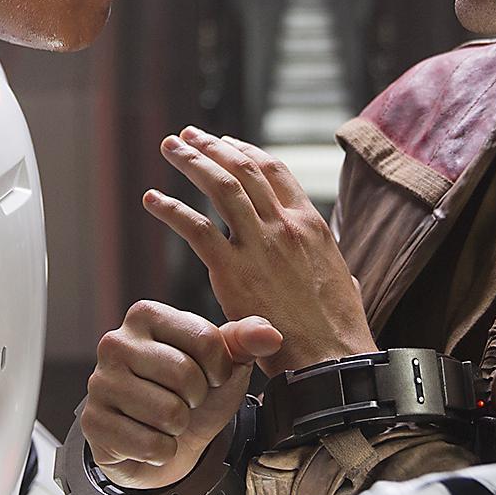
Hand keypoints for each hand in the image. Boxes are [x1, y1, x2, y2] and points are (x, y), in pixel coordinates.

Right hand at [81, 300, 282, 489]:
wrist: (165, 442)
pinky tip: (150, 439)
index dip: (220, 368)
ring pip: (168, 413)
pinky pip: (150, 445)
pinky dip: (161, 452)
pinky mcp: (93, 423)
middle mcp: (115, 343)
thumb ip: (246, 341)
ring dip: (178, 427)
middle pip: (185, 376)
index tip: (211, 377)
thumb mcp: (224, 364)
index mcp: (146, 316)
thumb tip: (270, 334)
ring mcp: (100, 383)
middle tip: (185, 402)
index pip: (205, 340)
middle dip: (197, 399)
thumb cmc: (193, 395)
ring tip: (167, 420)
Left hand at [147, 127, 376, 373]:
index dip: (246, 152)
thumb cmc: (338, 330)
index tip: (226, 142)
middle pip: (244, 169)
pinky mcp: (233, 270)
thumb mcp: (344, 282)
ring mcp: (259, 244)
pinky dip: (171, 210)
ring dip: (191, 161)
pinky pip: (195, 228)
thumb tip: (338, 269)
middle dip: (213, 146)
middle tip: (188, 135)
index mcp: (310, 224)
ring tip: (170, 147)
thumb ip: (331, 266)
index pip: (275, 171)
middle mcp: (285, 225)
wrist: (331, 359)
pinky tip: (152, 201)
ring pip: (220, 186)